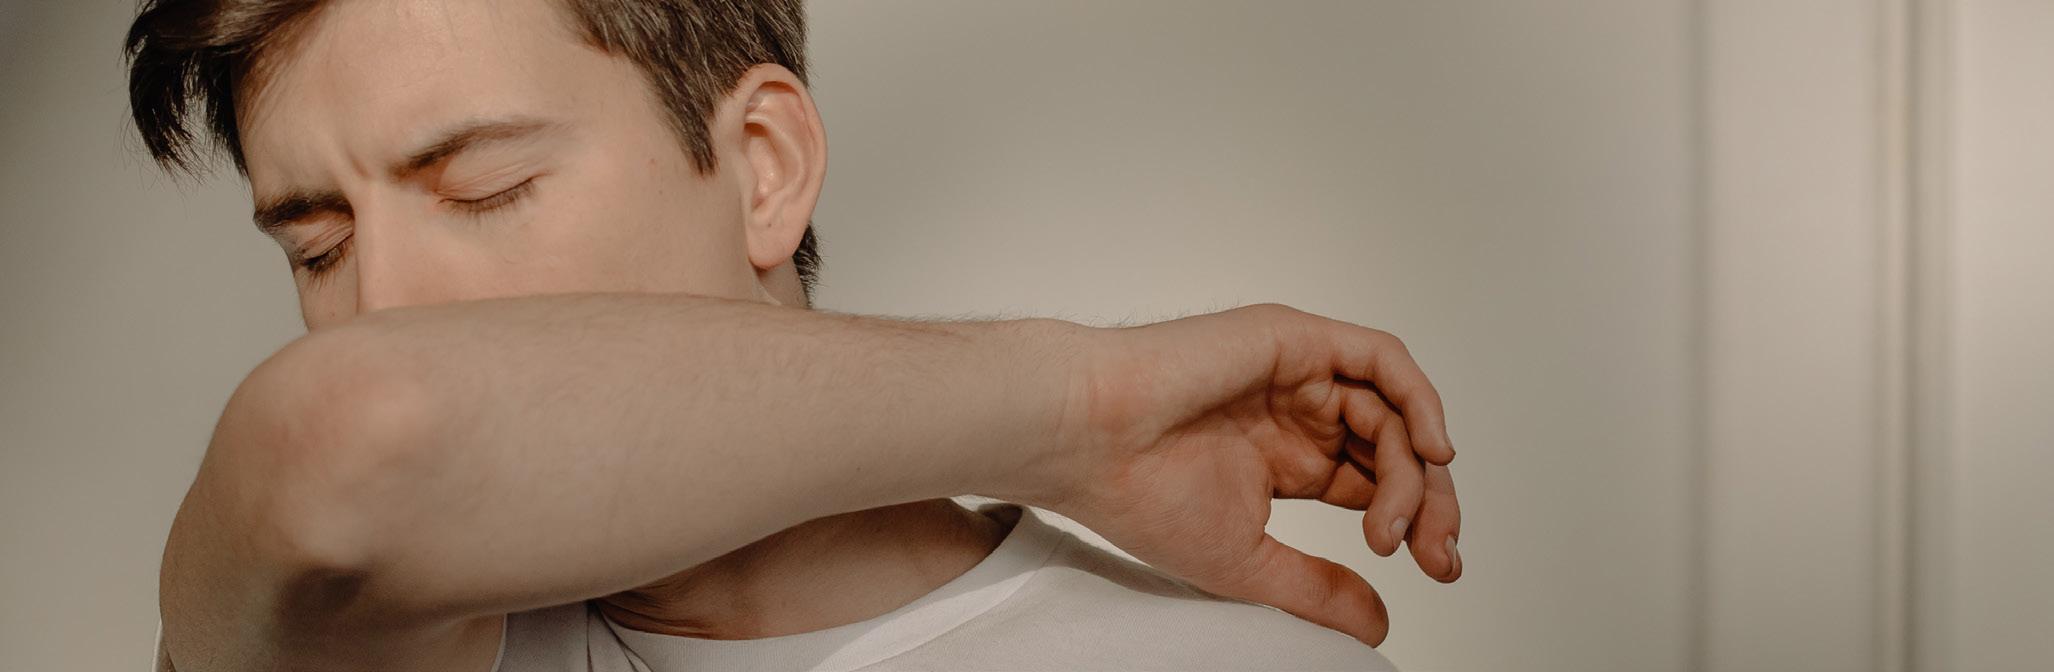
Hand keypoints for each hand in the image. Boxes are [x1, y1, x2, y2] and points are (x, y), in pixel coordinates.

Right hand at [1039, 303, 1462, 646]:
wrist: (1088, 439)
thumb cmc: (1138, 494)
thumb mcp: (1249, 560)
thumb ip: (1317, 587)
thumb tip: (1380, 623)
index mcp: (1287, 459)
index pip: (1375, 483)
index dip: (1416, 523)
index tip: (1435, 571)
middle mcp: (1299, 412)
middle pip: (1397, 449)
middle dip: (1432, 504)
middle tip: (1436, 555)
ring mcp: (1299, 373)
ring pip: (1394, 412)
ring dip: (1417, 471)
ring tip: (1396, 525)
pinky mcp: (1295, 340)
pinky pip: (1382, 360)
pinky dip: (1419, 400)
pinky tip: (1430, 450)